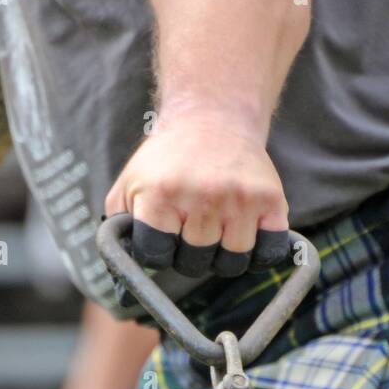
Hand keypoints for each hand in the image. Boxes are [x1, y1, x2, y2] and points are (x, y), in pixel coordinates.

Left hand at [105, 109, 289, 278]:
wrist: (213, 115)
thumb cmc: (168, 159)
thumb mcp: (130, 184)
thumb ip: (118, 226)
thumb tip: (119, 273)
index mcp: (161, 194)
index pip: (157, 258)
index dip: (159, 252)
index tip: (164, 234)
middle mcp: (203, 196)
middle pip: (195, 264)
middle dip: (190, 254)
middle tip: (192, 228)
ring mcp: (240, 199)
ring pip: (232, 263)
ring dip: (223, 254)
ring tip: (217, 228)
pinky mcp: (270, 200)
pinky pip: (268, 252)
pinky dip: (259, 253)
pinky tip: (246, 234)